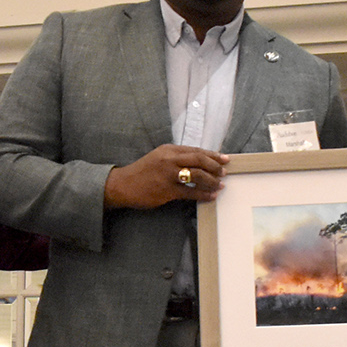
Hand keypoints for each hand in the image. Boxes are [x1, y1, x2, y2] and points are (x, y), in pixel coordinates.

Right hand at [104, 145, 228, 208]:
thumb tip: (200, 162)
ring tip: (220, 184)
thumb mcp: (159, 157)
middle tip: (224, 172)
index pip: (196, 150)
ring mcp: (168, 175)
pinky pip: (191, 193)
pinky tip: (211, 196)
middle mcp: (170, 160)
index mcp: (169, 150)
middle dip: (215, 166)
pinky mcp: (167, 190)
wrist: (122, 185)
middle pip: (199, 160)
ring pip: (197, 176)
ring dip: (212, 180)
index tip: (224, 159)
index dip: (213, 155)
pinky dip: (203, 194)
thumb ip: (177, 157)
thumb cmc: (143, 171)